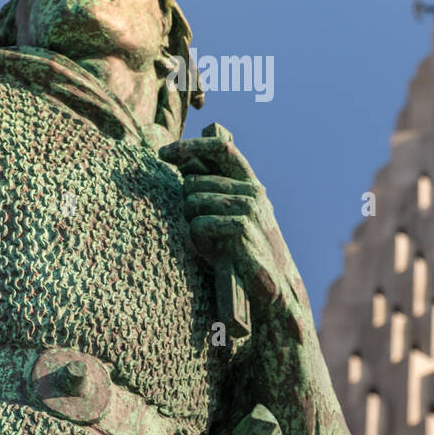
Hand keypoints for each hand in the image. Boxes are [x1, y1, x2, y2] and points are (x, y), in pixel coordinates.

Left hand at [159, 123, 309, 333]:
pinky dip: (198, 240)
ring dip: (192, 224)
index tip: (163, 153)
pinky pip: (198, 224)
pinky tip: (211, 252)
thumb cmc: (240, 251)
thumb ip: (212, 190)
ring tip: (208, 243)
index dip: (190, 146)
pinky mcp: (242, 227)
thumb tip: (182, 166)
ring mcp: (249, 207)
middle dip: (186, 205)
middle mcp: (252, 190)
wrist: (270, 287)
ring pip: (193, 201)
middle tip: (200, 229)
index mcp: (249, 183)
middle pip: (194, 182)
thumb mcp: (227, 215)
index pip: (221, 148)